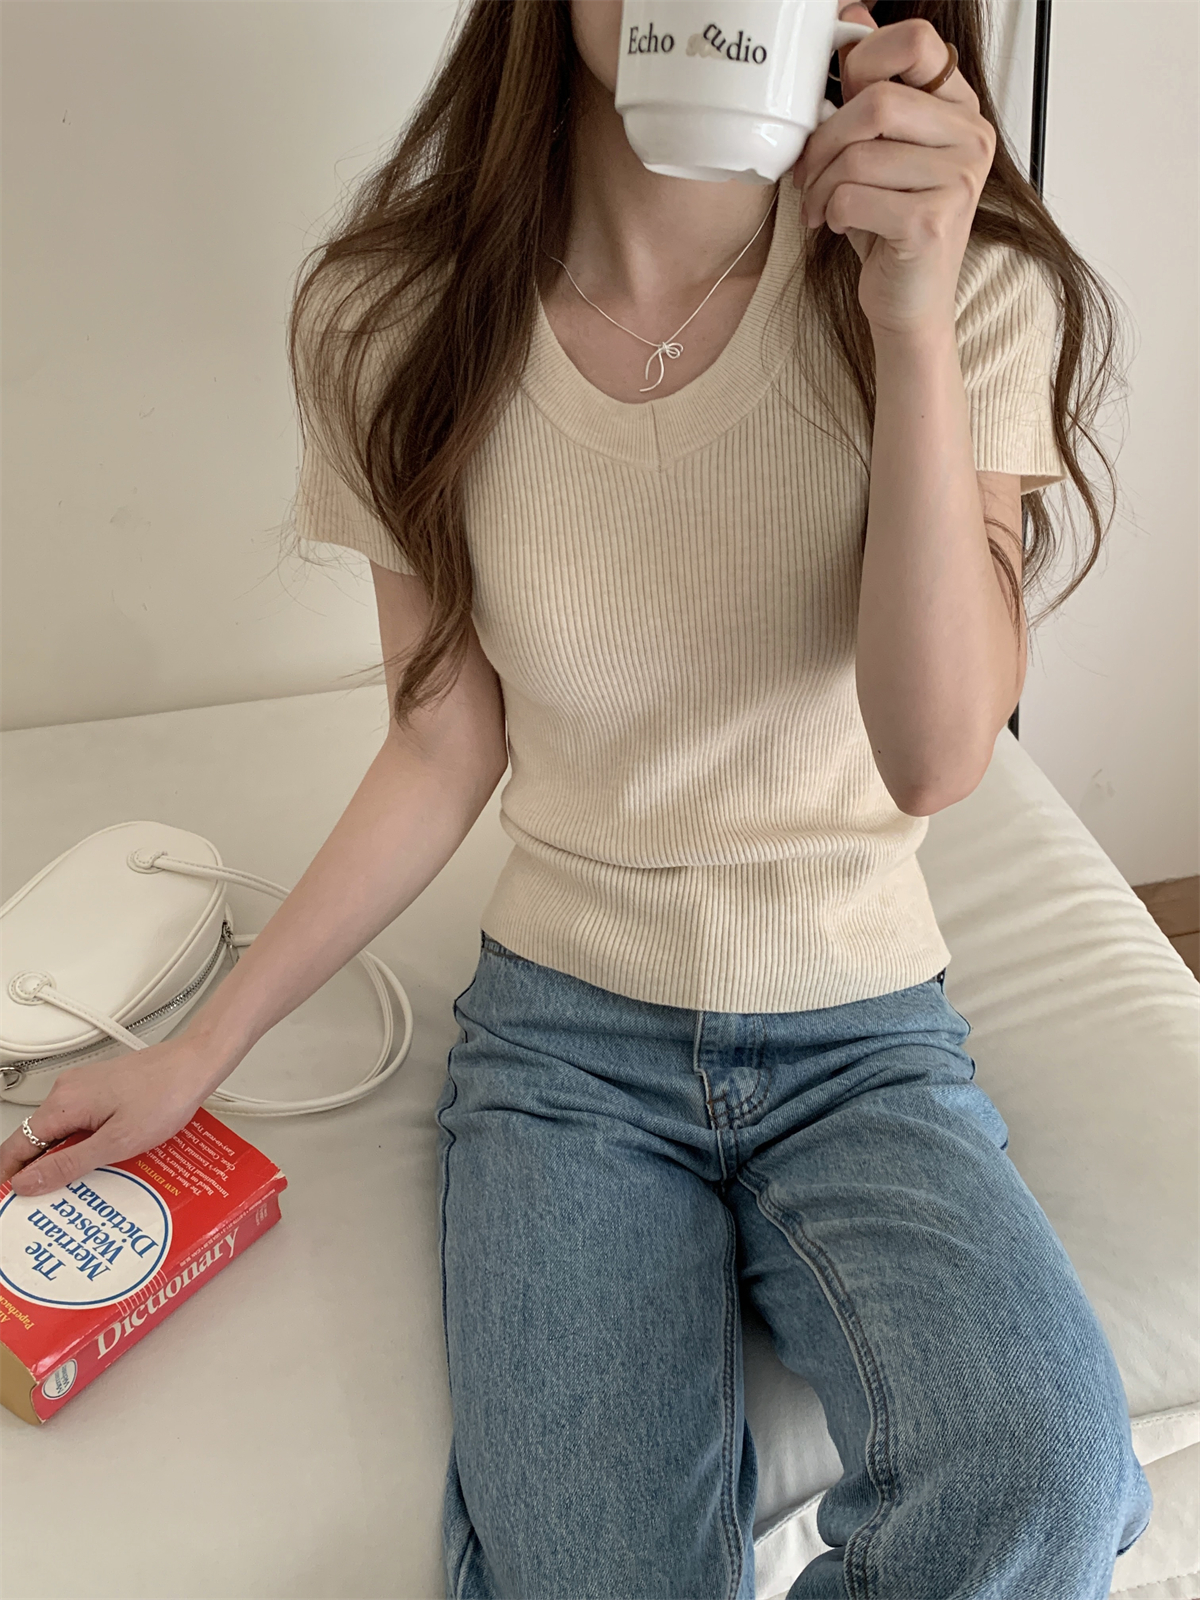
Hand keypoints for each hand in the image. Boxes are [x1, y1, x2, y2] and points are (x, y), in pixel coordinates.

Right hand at [0, 1035, 223, 1196]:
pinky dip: (82, 1144)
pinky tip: (100, 1161)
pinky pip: (79, 1122)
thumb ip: (68, 1164)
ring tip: (76, 1188)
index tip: (10, 1199)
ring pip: (59, 1131)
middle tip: (46, 1203)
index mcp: (63, 1103)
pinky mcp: (101, 1088)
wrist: (196, 1064)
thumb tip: (28, 1182)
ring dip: (63, 1159)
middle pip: (36, 1139)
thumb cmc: (165, 1095)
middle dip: (38, 1172)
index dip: (10, 1176)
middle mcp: (67, 1090)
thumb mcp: (116, 1142)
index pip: (17, 1145)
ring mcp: (84, 1087)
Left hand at [791, 0, 996, 336]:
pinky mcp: (933, 222)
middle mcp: (970, 137)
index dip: (864, 60)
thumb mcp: (878, 149)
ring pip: (859, 153)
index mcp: (959, 108)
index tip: (838, 100)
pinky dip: (832, 212)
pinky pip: (855, 196)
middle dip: (825, 140)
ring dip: (821, 185)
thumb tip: (851, 17)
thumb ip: (870, 88)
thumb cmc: (890, 226)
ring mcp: (958, 180)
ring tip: (822, 205)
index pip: (916, 40)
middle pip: (876, 100)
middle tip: (810, 172)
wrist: (908, 304)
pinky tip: (837, 226)